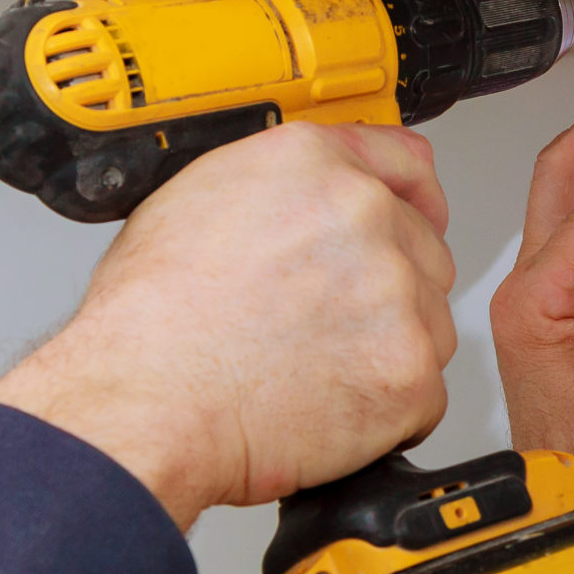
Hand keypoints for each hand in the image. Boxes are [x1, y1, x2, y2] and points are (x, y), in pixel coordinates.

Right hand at [0, 123, 457, 529]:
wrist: (144, 404)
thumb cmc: (149, 322)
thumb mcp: (193, 201)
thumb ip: (278, 186)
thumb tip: (305, 198)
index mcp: (314, 163)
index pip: (407, 162)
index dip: (412, 199)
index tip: (416, 218)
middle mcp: (365, 215)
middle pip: (423, 250)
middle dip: (388, 288)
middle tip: (326, 326)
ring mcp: (396, 294)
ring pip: (429, 322)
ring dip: (388, 349)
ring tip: (312, 370)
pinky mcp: (409, 371)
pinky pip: (423, 392)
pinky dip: (387, 411)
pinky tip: (327, 407)